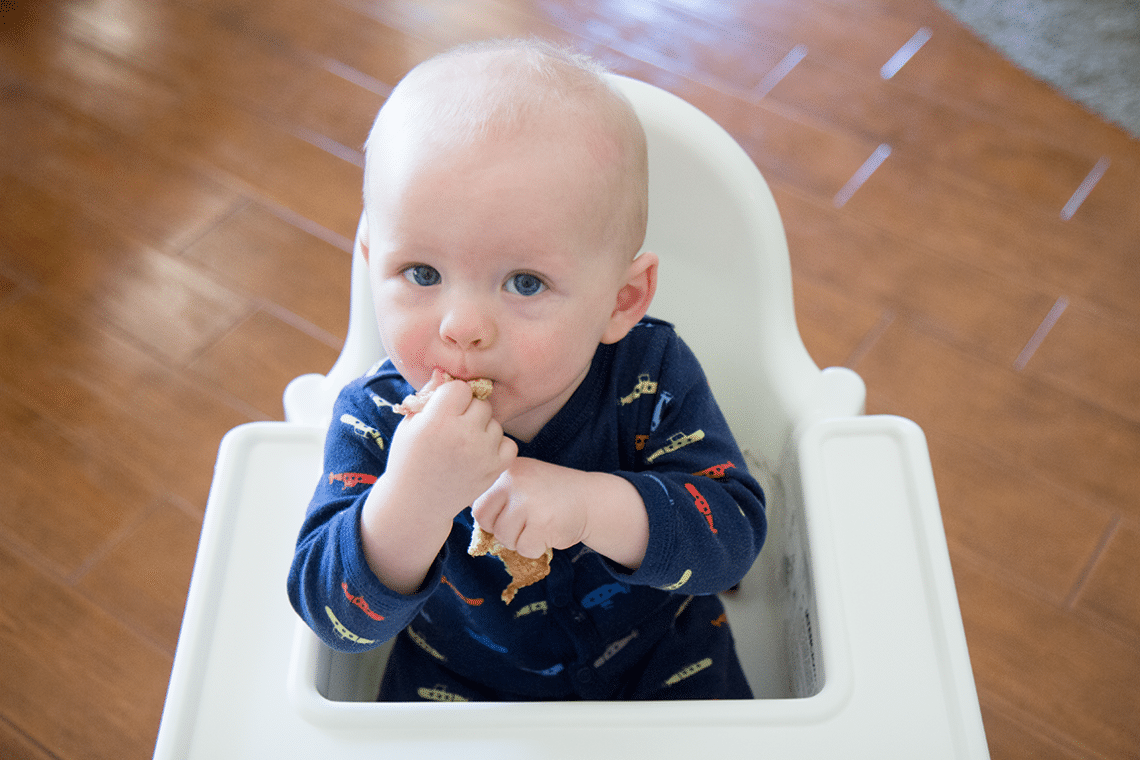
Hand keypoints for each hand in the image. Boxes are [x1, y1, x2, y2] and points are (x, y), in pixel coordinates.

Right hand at [361, 376, 515, 593]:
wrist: (417, 502)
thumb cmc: (409, 458)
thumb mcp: (410, 424)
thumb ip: (428, 395)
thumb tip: (444, 371)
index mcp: (437, 421)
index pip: (460, 388)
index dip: (452, 396)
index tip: (443, 410)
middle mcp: (462, 435)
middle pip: (481, 403)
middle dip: (469, 411)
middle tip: (454, 427)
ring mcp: (482, 453)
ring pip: (495, 422)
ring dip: (482, 429)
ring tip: (463, 444)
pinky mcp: (495, 469)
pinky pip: (509, 443)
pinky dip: (497, 446)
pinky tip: (479, 453)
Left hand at [472, 458, 588, 558]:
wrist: (590, 499)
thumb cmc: (551, 494)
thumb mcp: (522, 481)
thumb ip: (498, 495)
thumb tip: (475, 521)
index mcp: (507, 470)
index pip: (478, 504)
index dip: (491, 516)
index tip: (510, 514)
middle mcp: (515, 481)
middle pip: (485, 521)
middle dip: (501, 530)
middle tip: (522, 525)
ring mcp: (528, 502)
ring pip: (504, 538)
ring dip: (520, 540)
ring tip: (538, 526)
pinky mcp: (543, 523)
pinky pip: (524, 549)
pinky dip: (536, 548)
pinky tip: (548, 533)